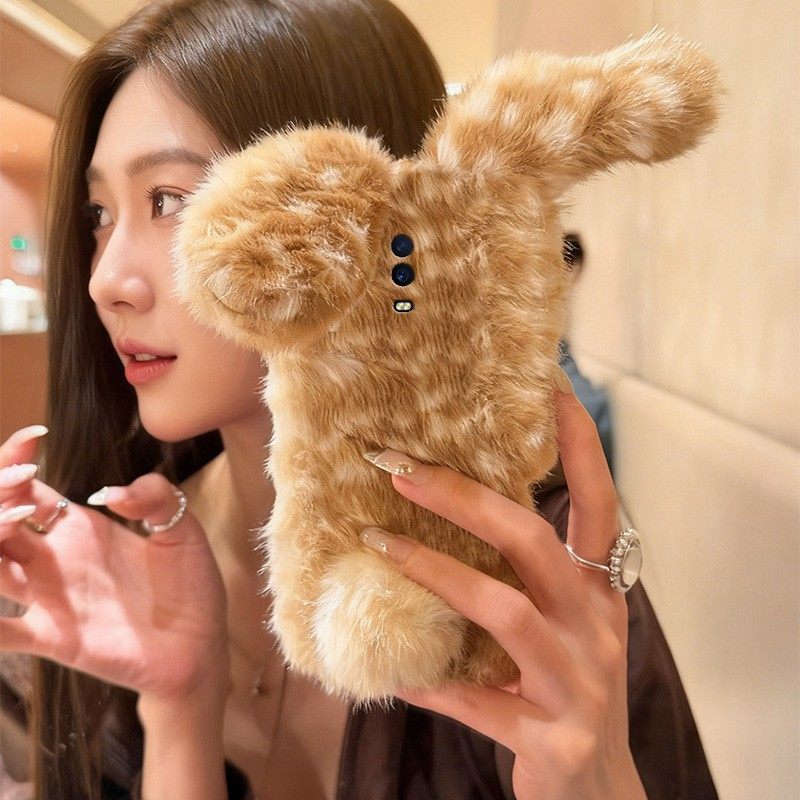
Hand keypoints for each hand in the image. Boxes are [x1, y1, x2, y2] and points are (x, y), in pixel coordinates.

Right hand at [0, 426, 229, 701]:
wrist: (201, 647)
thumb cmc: (191, 586)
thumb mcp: (183, 530)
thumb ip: (156, 498)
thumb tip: (112, 492)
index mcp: (80, 528)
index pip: (26, 489)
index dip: (16, 460)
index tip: (34, 436)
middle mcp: (54, 559)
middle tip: (22, 488)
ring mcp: (49, 598)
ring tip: (11, 523)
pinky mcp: (55, 639)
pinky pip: (3, 633)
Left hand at [360, 386, 646, 799]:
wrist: (597, 792)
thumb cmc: (567, 689)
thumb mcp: (562, 628)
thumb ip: (524, 582)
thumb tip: (445, 519)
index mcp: (600, 593)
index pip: (599, 507)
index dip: (582, 450)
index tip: (554, 392)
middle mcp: (595, 627)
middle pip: (533, 544)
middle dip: (466, 499)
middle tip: (399, 467)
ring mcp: (577, 683)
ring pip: (503, 612)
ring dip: (435, 572)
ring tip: (375, 544)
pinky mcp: (551, 737)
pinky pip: (476, 701)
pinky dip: (429, 680)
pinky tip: (389, 667)